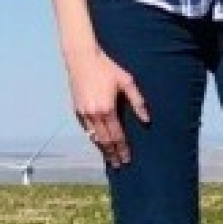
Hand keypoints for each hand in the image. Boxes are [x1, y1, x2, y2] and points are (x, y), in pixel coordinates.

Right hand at [62, 47, 149, 167]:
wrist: (82, 58)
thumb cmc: (107, 67)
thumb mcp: (127, 81)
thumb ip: (137, 101)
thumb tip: (146, 120)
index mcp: (107, 109)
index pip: (117, 136)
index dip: (123, 149)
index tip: (127, 159)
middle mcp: (93, 114)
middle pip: (104, 140)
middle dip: (112, 154)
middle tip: (118, 165)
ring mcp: (83, 112)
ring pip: (93, 136)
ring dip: (101, 148)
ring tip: (108, 157)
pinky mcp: (76, 109)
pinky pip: (85, 128)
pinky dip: (92, 137)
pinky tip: (98, 141)